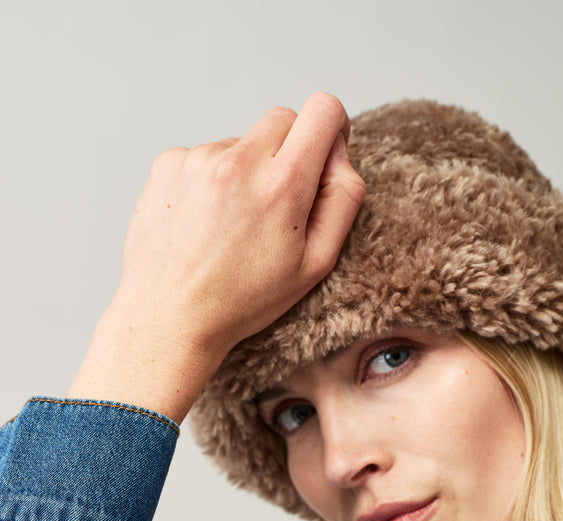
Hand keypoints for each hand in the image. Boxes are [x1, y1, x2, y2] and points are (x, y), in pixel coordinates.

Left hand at [67, 93, 365, 422]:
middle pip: (283, 119)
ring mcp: (198, 159)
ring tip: (233, 226)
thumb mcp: (316, 264)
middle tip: (279, 205)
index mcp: (282, 186)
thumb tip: (340, 154)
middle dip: (290, 152)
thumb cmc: (244, 300)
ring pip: (242, 142)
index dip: (332, 128)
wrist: (169, 318)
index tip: (324, 153)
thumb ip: (342, 200)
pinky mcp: (169, 163)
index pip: (322, 110)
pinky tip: (206, 223)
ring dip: (247, 172)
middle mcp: (238, 162)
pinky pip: (207, 156)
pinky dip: (213, 182)